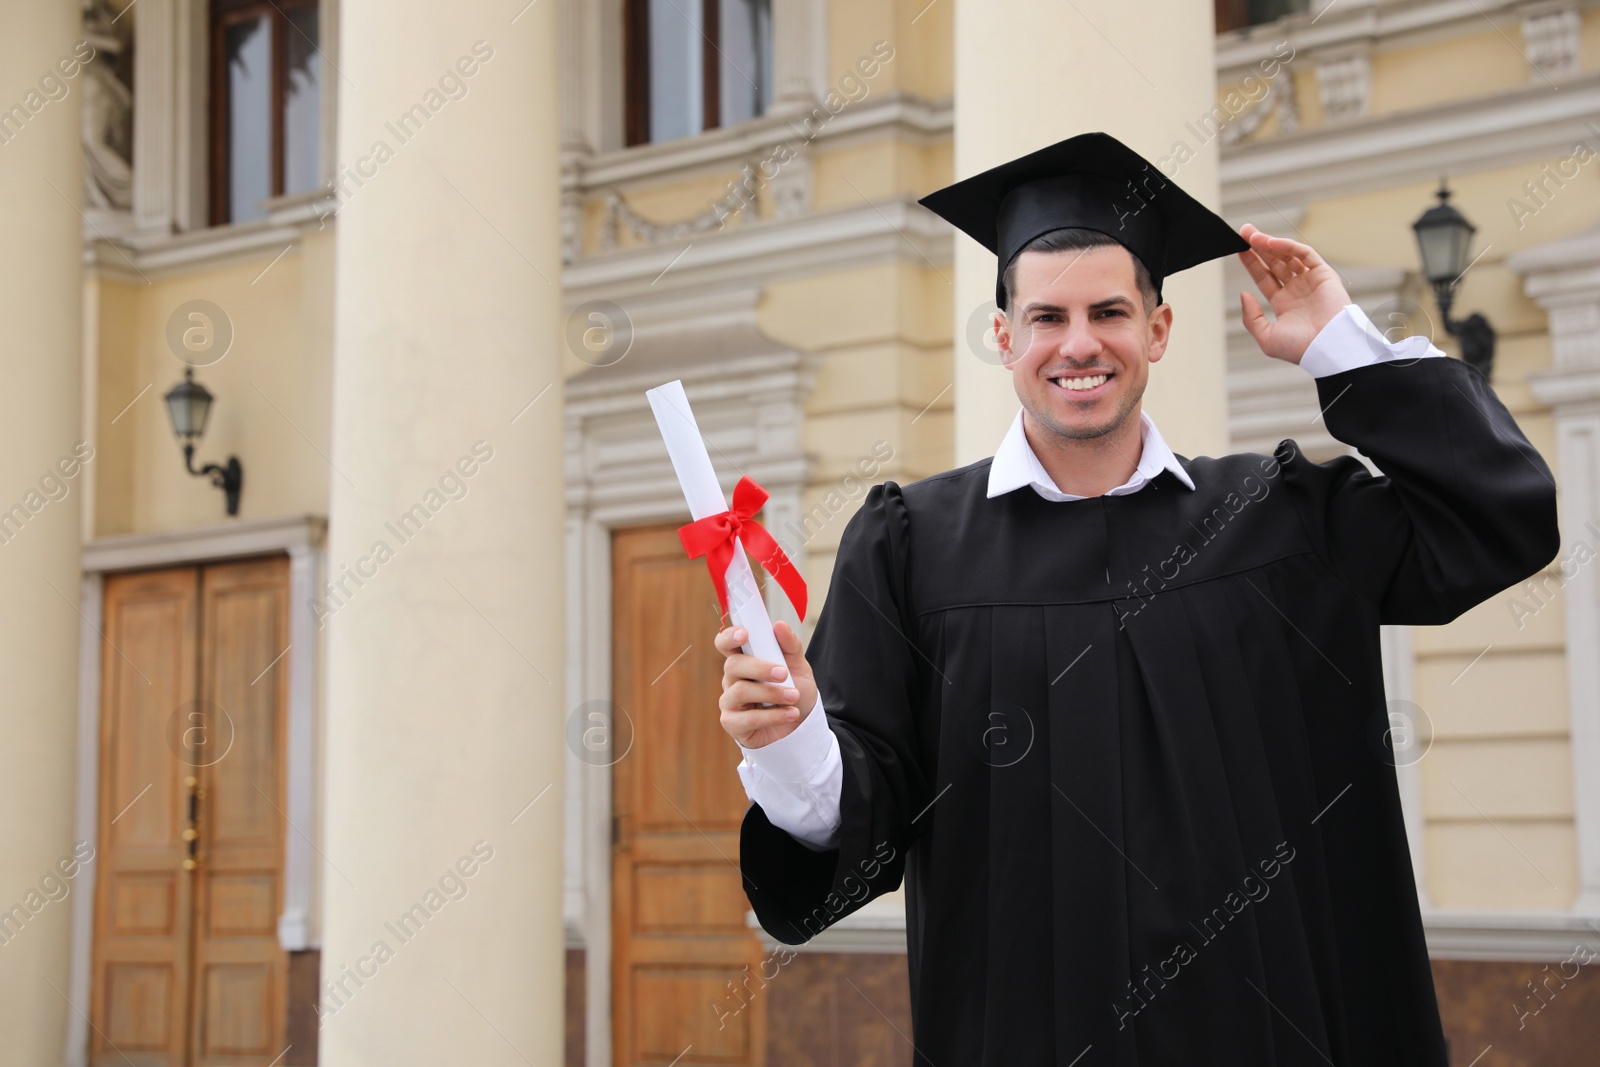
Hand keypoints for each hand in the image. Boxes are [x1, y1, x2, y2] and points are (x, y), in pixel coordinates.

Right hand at [715, 620, 818, 748]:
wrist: (802, 725)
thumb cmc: (794, 692)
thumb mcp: (799, 667)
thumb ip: (790, 646)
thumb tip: (779, 625)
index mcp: (744, 660)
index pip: (725, 643)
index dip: (729, 636)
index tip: (745, 634)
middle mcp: (732, 679)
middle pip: (733, 665)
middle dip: (759, 667)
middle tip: (783, 673)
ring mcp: (729, 702)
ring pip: (740, 691)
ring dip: (771, 693)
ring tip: (793, 697)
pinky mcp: (733, 724)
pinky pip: (748, 718)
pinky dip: (773, 716)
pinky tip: (790, 713)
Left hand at [1236, 223, 1352, 364]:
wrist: (1327, 348)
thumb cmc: (1300, 348)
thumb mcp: (1267, 336)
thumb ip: (1251, 317)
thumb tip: (1243, 295)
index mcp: (1284, 303)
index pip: (1264, 277)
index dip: (1251, 262)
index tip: (1239, 248)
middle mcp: (1297, 290)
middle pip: (1274, 262)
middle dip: (1258, 247)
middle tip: (1243, 232)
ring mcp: (1310, 281)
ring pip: (1287, 256)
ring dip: (1270, 244)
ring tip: (1252, 236)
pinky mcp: (1324, 274)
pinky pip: (1305, 254)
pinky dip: (1288, 246)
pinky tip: (1270, 242)